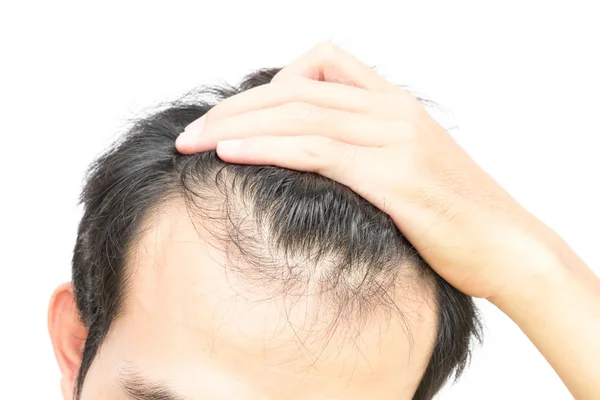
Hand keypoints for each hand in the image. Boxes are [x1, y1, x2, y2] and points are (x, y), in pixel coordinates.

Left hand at [176, 43, 557, 300]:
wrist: (509, 248)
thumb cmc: (456, 218)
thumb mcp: (408, 172)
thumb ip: (363, 156)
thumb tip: (310, 166)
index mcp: (394, 105)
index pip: (321, 64)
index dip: (269, 85)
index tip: (236, 118)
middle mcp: (392, 110)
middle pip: (295, 89)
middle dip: (235, 108)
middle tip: (194, 132)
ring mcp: (394, 137)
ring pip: (299, 112)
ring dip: (237, 124)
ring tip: (195, 142)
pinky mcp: (392, 173)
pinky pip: (316, 148)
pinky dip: (267, 145)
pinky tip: (230, 153)